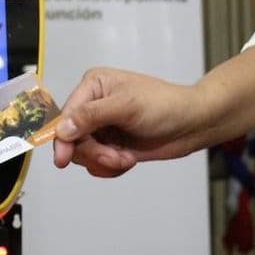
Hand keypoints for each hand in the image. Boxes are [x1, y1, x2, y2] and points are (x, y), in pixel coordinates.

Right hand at [53, 68, 202, 176]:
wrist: (192, 125)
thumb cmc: (165, 106)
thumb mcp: (126, 106)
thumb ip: (91, 116)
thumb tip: (62, 129)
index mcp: (93, 86)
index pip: (66, 116)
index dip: (63, 139)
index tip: (62, 160)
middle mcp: (92, 106)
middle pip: (72, 139)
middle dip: (94, 153)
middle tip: (114, 157)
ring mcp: (101, 127)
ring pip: (84, 154)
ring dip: (104, 161)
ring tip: (125, 158)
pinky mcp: (109, 144)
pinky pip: (96, 163)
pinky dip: (110, 167)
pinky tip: (127, 160)